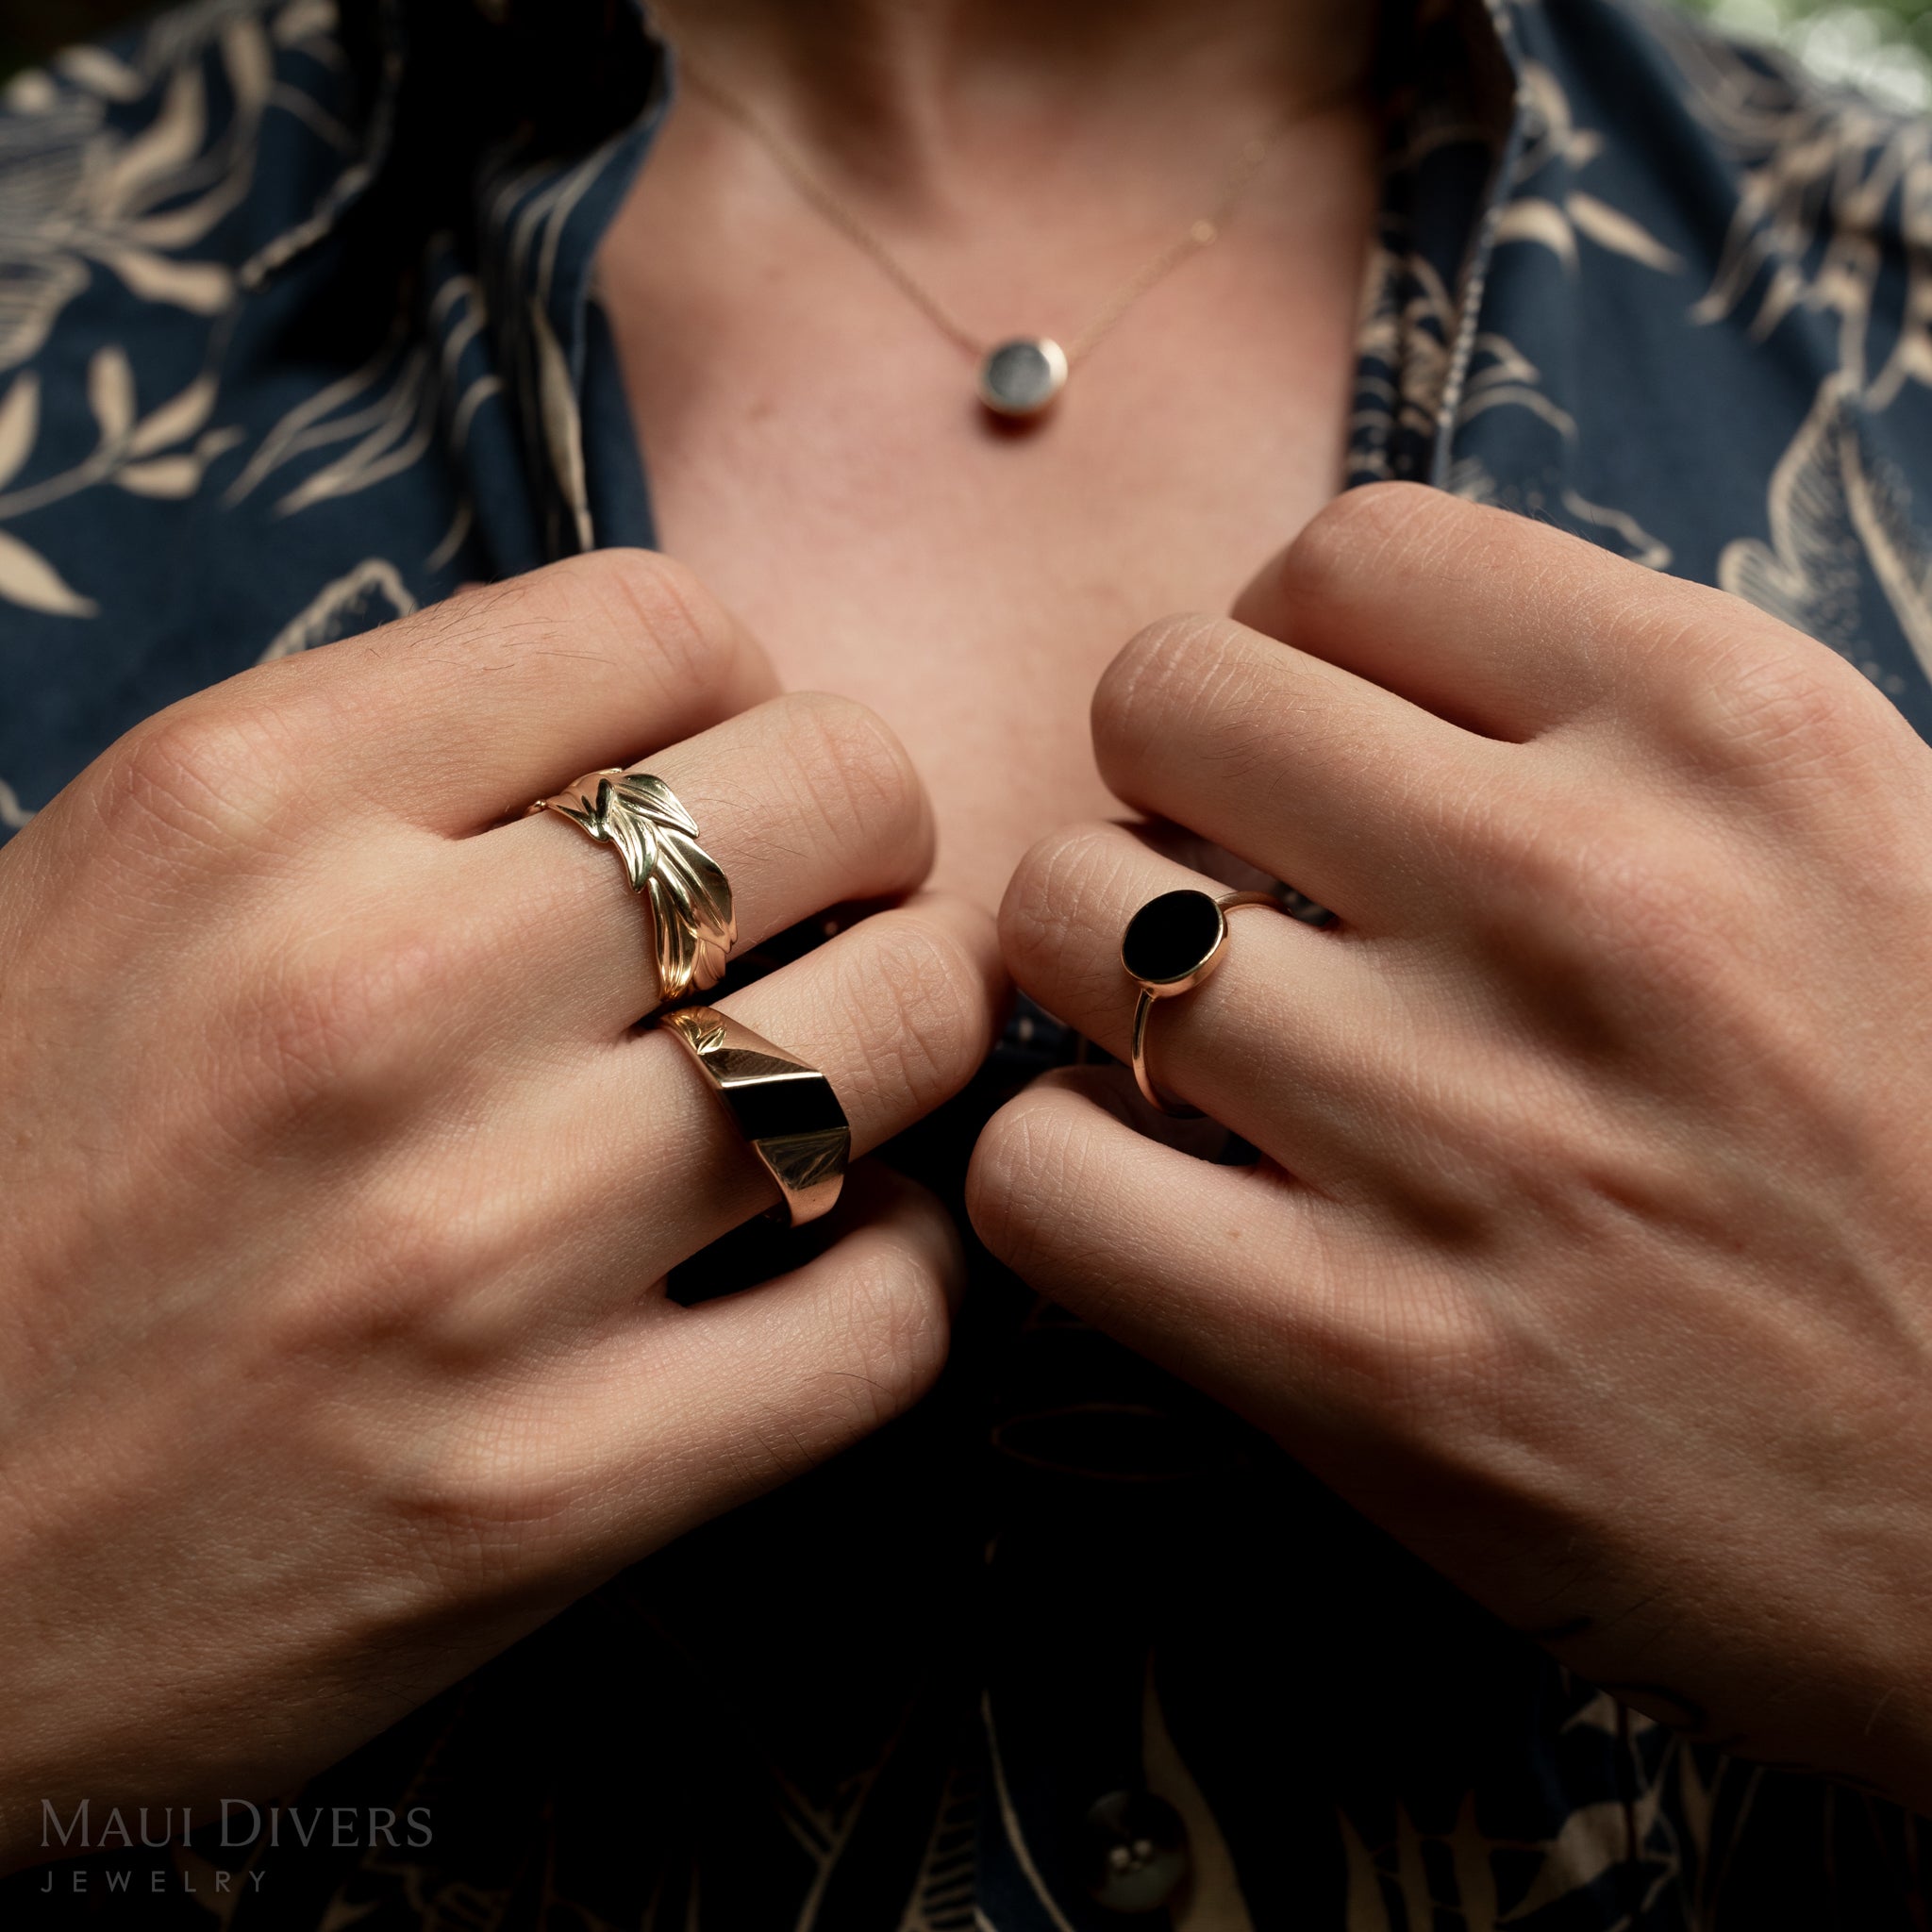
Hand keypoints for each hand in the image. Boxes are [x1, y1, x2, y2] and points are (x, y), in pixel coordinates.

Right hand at [0, 550, 1001, 1870]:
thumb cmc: (4, 1200)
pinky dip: (909, 1272)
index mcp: (245, 810)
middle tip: (820, 922)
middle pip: (837, 791)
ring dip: (911, 1037)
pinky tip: (832, 1266)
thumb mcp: (124, 897)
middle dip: (871, 842)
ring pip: (908, 1029)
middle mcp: (370, 1002)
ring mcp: (470, 1256)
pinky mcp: (543, 1491)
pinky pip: (893, 1317)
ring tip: (836, 1080)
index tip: (722, 785)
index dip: (741, 695)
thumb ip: (385, 785)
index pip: (665, 623)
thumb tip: (674, 748)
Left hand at [969, 483, 1931, 1808]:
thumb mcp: (1863, 851)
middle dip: (1161, 784)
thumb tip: (1347, 670)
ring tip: (1188, 1048)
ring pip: (1062, 918)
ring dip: (1093, 975)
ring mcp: (1470, 1136)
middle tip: (1223, 890)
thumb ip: (1619, 723)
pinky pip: (1040, 1177)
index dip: (1286, 645)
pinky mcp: (1372, 1366)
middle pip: (1160, 695)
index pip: (1349, 553)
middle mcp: (1588, 899)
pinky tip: (1152, 1200)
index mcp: (1733, 732)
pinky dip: (1058, 1175)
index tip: (1304, 750)